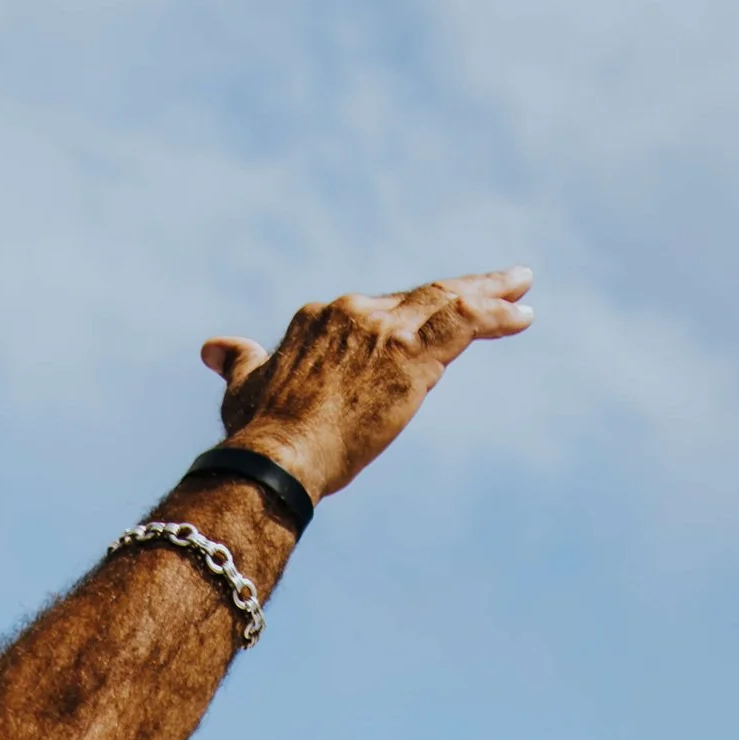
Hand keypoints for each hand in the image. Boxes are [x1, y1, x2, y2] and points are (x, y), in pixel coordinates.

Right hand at [198, 269, 533, 502]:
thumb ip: (240, 362)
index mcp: (320, 319)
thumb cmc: (258, 435)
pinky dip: (496, 315)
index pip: (375, 312)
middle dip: (462, 289)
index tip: (431, 320)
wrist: (276, 457)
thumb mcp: (244, 388)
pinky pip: (464, 323)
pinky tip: (523, 313)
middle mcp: (354, 312)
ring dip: (490, 292)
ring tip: (522, 286)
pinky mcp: (411, 354)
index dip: (409, 315)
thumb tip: (215, 347)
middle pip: (419, 297)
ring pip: (448, 300)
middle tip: (503, 282)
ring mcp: (384, 329)